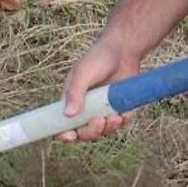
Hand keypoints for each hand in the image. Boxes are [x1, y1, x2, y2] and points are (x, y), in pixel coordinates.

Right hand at [58, 28, 140, 143]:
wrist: (123, 50)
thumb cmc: (98, 58)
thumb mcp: (82, 73)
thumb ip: (75, 93)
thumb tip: (68, 114)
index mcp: (71, 100)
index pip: (63, 123)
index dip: (65, 134)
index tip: (70, 136)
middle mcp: (85, 108)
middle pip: (83, 132)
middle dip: (90, 131)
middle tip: (99, 121)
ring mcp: (102, 109)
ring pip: (101, 131)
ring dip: (107, 128)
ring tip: (115, 117)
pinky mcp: (118, 109)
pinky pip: (118, 124)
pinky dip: (121, 123)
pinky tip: (124, 115)